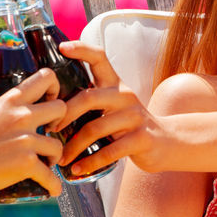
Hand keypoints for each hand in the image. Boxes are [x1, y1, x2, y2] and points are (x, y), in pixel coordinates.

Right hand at [0, 70, 64, 204]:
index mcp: (9, 101)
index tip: (51, 101)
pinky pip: (51, 175)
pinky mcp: (27, 163)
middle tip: (51, 134)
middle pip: (61, 108)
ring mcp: (26, 139)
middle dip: (60, 122)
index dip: (55, 88)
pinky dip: (52, 185)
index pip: (46, 77)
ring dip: (54, 156)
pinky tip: (53, 190)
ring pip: (58, 145)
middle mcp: (21, 116)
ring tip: (46, 164)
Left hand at [53, 41, 175, 176]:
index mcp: (116, 85)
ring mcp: (135, 117)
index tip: (62, 47)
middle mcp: (125, 96)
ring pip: (95, 128)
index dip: (81, 50)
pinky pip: (109, 151)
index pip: (100, 58)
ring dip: (73, 147)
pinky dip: (90, 162)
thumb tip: (50, 104)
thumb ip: (92, 100)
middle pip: (88, 98)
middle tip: (49, 129)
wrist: (166, 142)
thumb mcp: (115, 105)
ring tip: (61, 158)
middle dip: (64, 115)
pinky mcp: (141, 139)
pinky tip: (78, 169)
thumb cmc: (130, 125)